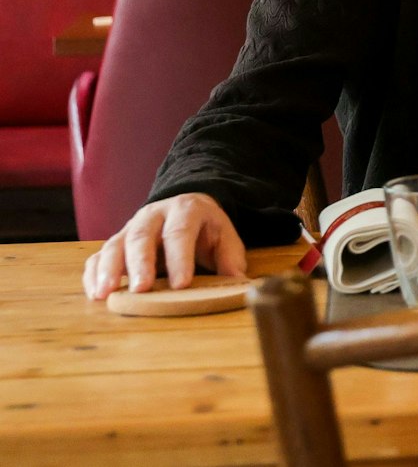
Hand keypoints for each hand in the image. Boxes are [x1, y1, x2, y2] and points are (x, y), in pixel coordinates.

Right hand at [81, 192, 245, 300]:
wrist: (185, 210)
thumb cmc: (206, 230)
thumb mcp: (225, 237)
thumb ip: (231, 257)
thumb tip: (237, 282)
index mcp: (185, 210)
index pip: (180, 232)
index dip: (180, 258)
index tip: (181, 284)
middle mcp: (153, 215)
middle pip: (142, 236)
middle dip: (140, 264)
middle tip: (141, 289)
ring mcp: (130, 228)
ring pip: (114, 245)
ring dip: (108, 270)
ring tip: (105, 294)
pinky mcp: (116, 243)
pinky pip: (97, 256)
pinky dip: (93, 274)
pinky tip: (95, 293)